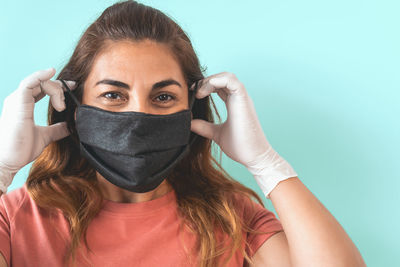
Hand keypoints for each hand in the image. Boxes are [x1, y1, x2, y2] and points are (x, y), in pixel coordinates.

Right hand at [0, 68, 75, 192]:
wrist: (7, 161)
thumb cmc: (20, 150)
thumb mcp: (45, 136)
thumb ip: (57, 130)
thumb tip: (70, 126)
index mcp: (23, 105)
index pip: (41, 88)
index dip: (57, 86)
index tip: (72, 87)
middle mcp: (18, 100)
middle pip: (41, 83)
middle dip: (59, 86)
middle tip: (71, 92)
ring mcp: (17, 100)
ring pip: (38, 82)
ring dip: (55, 89)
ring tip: (61, 106)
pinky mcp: (18, 103)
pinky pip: (29, 82)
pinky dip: (41, 75)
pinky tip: (51, 73)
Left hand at [190, 72, 296, 197]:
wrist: (253, 157)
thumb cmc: (240, 146)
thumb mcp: (216, 134)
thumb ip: (204, 127)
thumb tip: (189, 122)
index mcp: (234, 103)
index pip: (220, 85)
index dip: (205, 85)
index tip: (193, 93)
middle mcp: (238, 98)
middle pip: (222, 77)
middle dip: (205, 81)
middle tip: (193, 91)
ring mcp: (242, 98)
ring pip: (227, 76)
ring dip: (210, 80)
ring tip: (199, 92)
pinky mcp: (243, 100)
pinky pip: (231, 80)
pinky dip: (216, 81)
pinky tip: (204, 92)